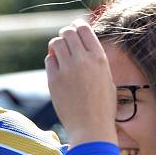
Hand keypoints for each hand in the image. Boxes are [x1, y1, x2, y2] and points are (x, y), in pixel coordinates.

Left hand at [45, 19, 116, 146]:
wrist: (91, 128)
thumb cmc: (102, 106)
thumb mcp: (107, 78)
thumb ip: (95, 61)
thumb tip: (82, 46)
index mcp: (99, 58)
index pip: (84, 29)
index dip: (77, 26)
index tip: (75, 31)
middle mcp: (83, 60)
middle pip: (68, 33)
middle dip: (65, 35)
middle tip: (65, 42)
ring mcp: (67, 69)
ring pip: (56, 43)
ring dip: (56, 45)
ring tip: (59, 54)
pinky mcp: (54, 80)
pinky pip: (49, 60)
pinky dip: (52, 60)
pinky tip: (56, 68)